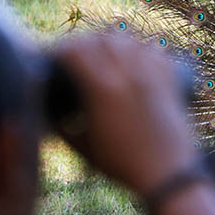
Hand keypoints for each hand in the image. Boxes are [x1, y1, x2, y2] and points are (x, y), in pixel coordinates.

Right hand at [52, 33, 195, 196]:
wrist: (167, 175)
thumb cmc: (123, 166)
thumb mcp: (84, 148)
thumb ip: (61, 130)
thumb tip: (45, 116)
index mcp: (102, 89)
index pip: (77, 51)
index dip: (60, 48)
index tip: (53, 56)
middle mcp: (128, 75)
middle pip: (101, 39)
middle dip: (84, 41)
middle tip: (76, 53)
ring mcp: (151, 75)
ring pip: (130, 40)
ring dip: (112, 40)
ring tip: (104, 52)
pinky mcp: (170, 82)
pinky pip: (157, 51)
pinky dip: (142, 47)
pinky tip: (137, 53)